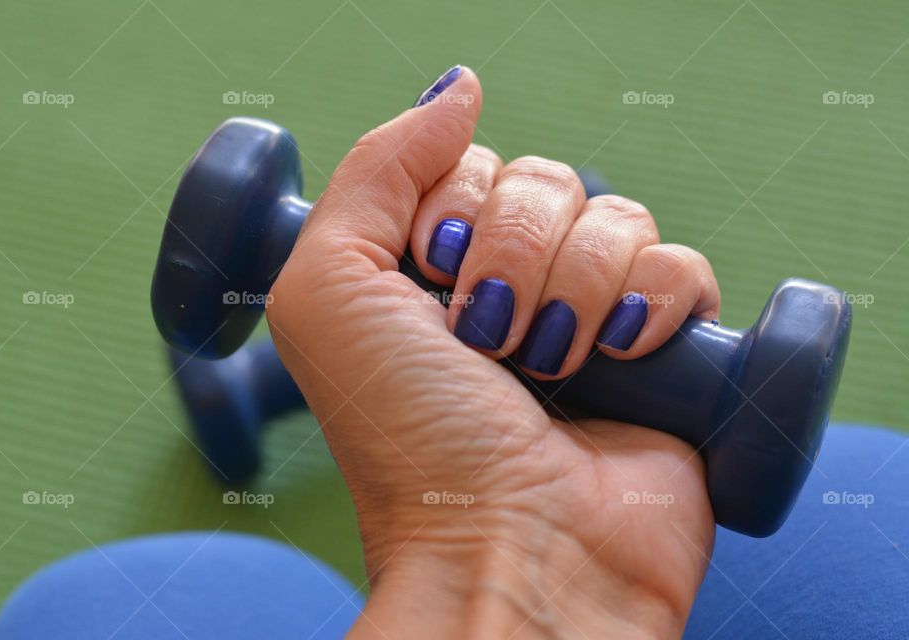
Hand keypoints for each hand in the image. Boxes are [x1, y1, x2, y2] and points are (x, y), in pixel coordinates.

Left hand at [267, 66, 717, 638]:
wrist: (510, 550)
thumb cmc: (408, 435)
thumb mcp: (331, 288)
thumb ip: (375, 169)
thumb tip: (460, 88)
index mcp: (434, 269)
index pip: (470, 163)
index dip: (454, 206)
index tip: (432, 274)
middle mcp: (512, 286)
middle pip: (545, 181)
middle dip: (513, 255)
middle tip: (486, 334)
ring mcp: (591, 315)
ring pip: (617, 218)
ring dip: (575, 288)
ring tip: (548, 366)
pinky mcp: (664, 349)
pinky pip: (684, 269)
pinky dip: (652, 306)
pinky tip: (619, 359)